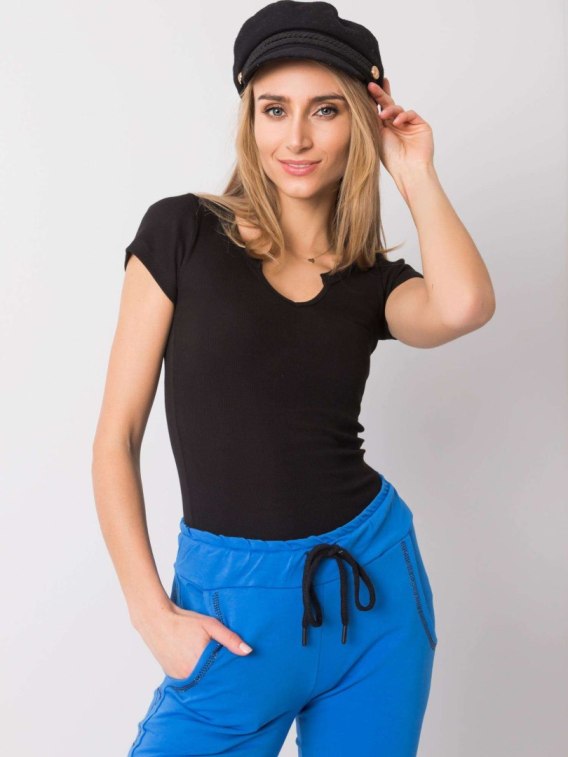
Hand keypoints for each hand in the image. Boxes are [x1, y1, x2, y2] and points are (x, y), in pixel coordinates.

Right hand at [135, 602, 252, 679]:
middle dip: (218, 677)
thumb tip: (248, 651)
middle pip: (209, 680)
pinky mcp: (171, 675)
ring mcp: (178, 677)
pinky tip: (196, 665)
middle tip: (228, 674)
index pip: (220, 677)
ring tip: (212, 669)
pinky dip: (194, 674)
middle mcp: (188, 675)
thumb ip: (230, 639)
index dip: (228, 676)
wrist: (156, 620)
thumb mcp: (210, 625)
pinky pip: (187, 679)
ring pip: (198, 680)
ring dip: (205, 676)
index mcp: (200, 664)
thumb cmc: (185, 621)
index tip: (238, 678)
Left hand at [367, 78, 434, 176]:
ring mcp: (409, 125)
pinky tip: (396, 123)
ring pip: (398, 108)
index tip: (368, 86)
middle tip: (372, 86)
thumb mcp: (377, 136)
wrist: (408, 170)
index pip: (379, 110)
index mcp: (385, 129)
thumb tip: (365, 103)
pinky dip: (403, 116)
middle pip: (389, 105)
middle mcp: (397, 125)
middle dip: (380, 94)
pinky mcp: (421, 125)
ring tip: (383, 117)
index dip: (375, 98)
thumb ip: (373, 121)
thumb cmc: (392, 159)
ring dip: (390, 110)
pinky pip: (411, 114)